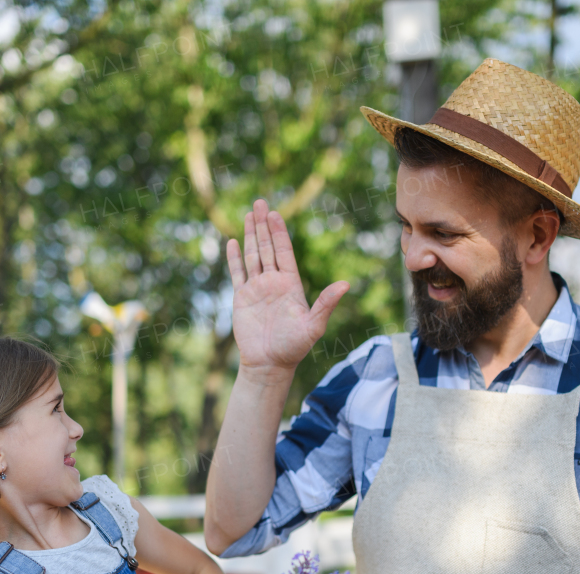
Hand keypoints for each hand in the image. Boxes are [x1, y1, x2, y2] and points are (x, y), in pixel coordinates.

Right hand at [227, 199, 348, 378]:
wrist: (269, 364)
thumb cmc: (293, 347)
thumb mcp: (313, 325)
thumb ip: (326, 303)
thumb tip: (346, 285)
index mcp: (290, 285)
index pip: (284, 252)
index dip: (279, 232)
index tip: (275, 214)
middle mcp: (273, 282)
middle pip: (267, 248)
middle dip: (263, 225)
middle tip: (260, 202)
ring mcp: (257, 289)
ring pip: (253, 256)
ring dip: (251, 235)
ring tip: (249, 214)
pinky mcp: (242, 298)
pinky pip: (237, 273)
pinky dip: (234, 258)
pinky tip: (233, 241)